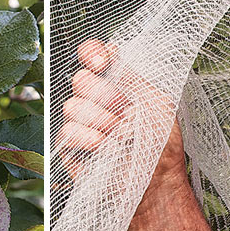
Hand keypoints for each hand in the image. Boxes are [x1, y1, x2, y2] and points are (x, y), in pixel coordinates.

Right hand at [58, 39, 187, 197]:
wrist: (158, 182)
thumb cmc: (162, 144)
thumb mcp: (157, 103)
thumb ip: (133, 76)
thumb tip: (112, 47)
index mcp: (115, 83)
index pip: (90, 55)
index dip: (91, 54)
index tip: (103, 64)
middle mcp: (94, 99)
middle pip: (80, 80)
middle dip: (107, 96)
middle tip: (128, 114)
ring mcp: (80, 123)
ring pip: (72, 106)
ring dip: (101, 120)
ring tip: (122, 135)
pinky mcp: (70, 148)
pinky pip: (67, 132)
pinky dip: (88, 137)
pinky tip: (105, 146)